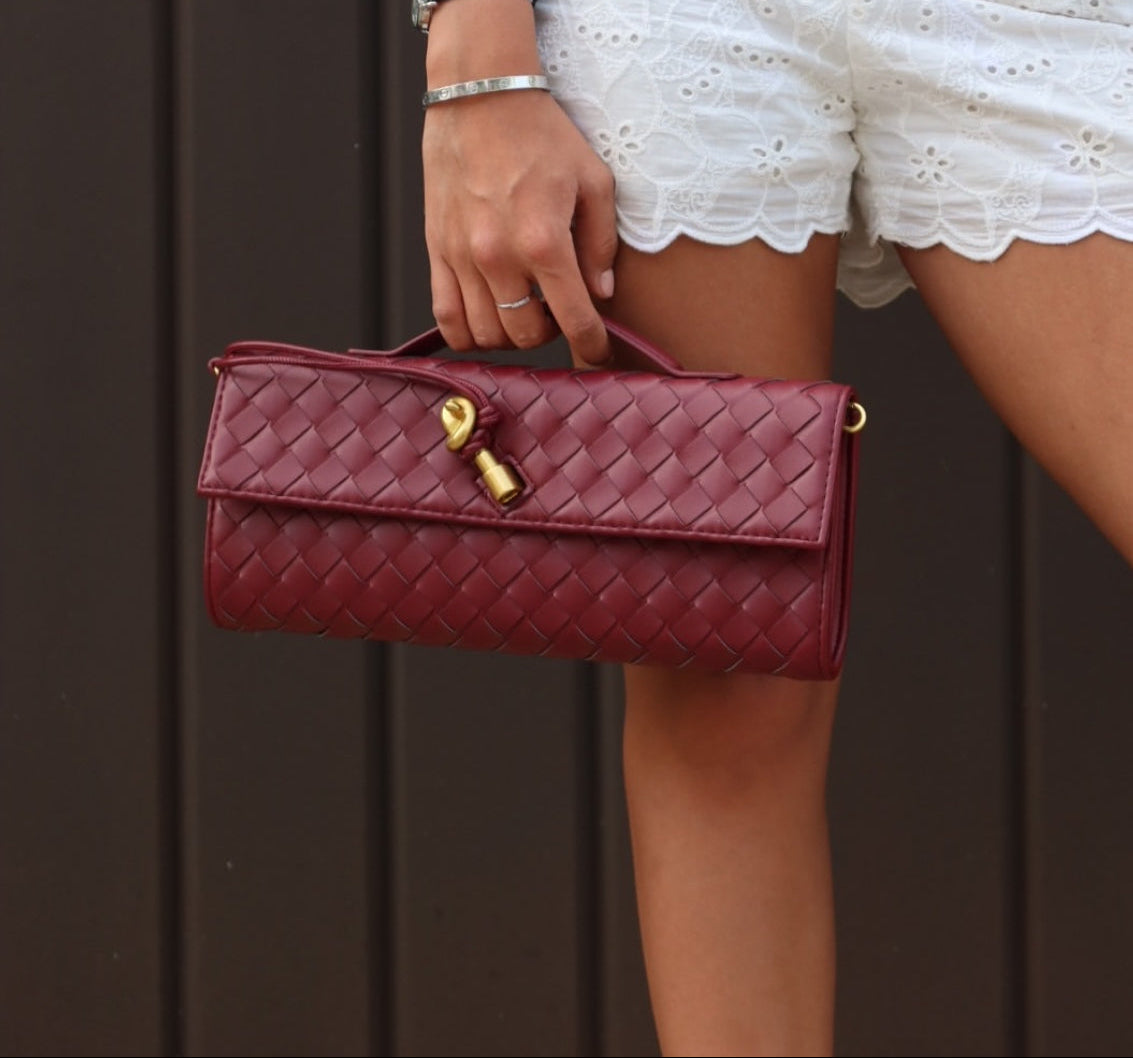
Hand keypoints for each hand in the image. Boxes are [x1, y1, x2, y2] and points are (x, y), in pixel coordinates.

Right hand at [422, 88, 617, 365]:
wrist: (479, 95)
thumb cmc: (541, 134)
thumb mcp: (594, 180)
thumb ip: (601, 243)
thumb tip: (601, 292)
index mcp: (544, 240)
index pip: (574, 319)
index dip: (592, 345)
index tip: (598, 352)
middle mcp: (499, 256)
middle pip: (526, 336)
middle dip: (549, 334)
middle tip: (556, 310)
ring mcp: (462, 257)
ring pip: (485, 335)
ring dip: (509, 336)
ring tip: (523, 310)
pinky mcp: (436, 251)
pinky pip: (445, 317)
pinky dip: (467, 333)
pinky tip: (486, 318)